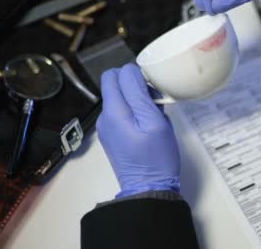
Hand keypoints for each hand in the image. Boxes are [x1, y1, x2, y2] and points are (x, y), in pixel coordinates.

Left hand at [96, 64, 180, 198]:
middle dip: (135, 86)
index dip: (133, 74)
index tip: (151, 87)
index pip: (113, 75)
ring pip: (120, 99)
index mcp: (113, 111)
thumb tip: (131, 71)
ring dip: (137, 100)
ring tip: (156, 115)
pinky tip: (149, 126)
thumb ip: (139, 93)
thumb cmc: (156, 156)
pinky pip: (122, 114)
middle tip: (155, 100)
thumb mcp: (154, 121)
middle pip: (115, 86)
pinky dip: (135, 113)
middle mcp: (104, 117)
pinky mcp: (113, 137)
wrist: (149, 189)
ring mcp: (107, 128)